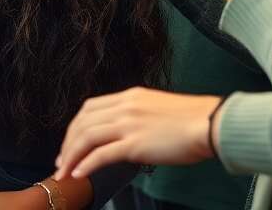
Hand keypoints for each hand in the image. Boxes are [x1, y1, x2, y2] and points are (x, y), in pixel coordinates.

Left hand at [53, 88, 220, 179]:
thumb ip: (137, 117)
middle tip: (61, 160)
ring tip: (64, 171)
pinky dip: (86, 164)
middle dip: (67, 143)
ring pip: (87, 138)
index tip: (70, 142)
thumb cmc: (191, 120)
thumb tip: (125, 133)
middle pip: (83, 123)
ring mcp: (128, 124)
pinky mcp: (135, 143)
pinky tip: (79, 174)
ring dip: (71, 156)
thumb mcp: (156, 109)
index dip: (75, 126)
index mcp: (129, 97)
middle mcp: (124, 107)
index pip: (89, 108)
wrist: (210, 123)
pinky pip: (101, 154)